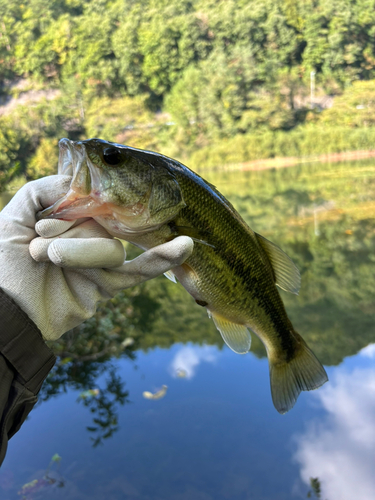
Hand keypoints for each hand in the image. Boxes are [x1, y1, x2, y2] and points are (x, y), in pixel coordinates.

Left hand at [0, 176, 192, 340]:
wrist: (5, 311)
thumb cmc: (3, 264)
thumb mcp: (14, 216)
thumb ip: (44, 189)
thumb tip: (79, 180)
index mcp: (68, 219)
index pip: (87, 200)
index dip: (67, 210)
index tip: (40, 228)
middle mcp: (86, 236)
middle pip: (100, 223)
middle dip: (67, 233)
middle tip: (37, 247)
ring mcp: (99, 261)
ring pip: (111, 247)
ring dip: (78, 252)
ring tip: (47, 259)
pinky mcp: (108, 285)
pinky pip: (138, 272)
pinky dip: (161, 260)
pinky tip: (184, 247)